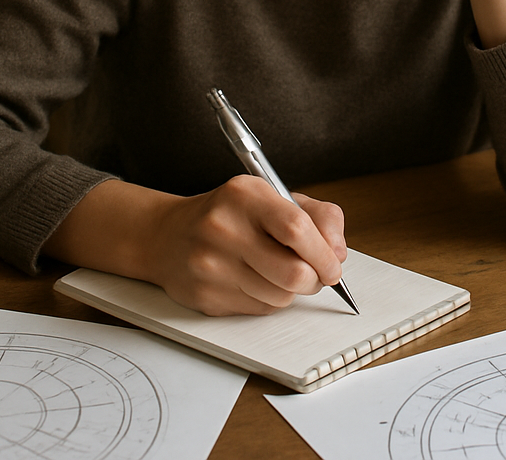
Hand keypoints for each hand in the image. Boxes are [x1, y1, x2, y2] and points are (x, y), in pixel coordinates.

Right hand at [44, 176, 347, 316]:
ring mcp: (211, 264)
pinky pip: (260, 309)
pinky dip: (270, 300)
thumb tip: (338, 252)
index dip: (324, 252)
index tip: (334, 263)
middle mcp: (224, 228)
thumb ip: (317, 216)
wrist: (167, 236)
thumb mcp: (274, 197)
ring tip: (281, 272)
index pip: (297, 228)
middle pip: (293, 271)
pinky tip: (257, 280)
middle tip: (316, 274)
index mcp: (245, 195)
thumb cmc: (231, 214)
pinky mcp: (205, 296)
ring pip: (280, 296)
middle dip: (315, 279)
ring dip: (293, 291)